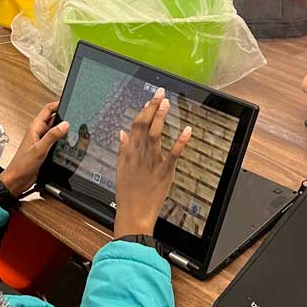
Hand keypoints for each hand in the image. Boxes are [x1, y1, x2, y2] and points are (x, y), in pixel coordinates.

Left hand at [0, 102, 68, 196]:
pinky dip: (62, 140)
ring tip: (74, 128)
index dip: (57, 104)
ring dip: (63, 129)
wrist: (17, 180)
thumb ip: (52, 136)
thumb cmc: (22, 164)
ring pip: (54, 130)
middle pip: (53, 119)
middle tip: (75, 115)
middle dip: (63, 116)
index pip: (47, 110)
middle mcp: (38, 133)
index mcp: (34, 128)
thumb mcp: (40, 149)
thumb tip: (64, 124)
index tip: (68, 101)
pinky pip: (55, 141)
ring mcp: (41, 141)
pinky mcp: (44, 150)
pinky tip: (68, 143)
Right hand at [114, 87, 191, 237]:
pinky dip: (180, 141)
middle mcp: (140, 154)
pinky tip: (187, 130)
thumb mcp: (120, 169)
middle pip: (145, 125)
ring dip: (161, 117)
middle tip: (160, 93)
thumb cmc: (127, 194)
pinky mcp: (164, 172)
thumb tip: (121, 133)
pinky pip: (173, 154)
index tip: (151, 100)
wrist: (133, 214)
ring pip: (156, 135)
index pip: (135, 125)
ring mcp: (152, 162)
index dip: (144, 110)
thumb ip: (122, 150)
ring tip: (167, 103)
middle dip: (153, 107)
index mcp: (130, 152)